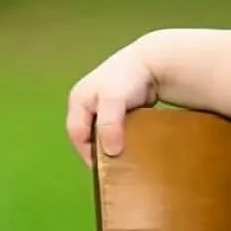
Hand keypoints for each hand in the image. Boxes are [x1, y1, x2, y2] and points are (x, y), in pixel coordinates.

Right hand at [65, 41, 159, 165]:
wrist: (153, 63)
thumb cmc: (128, 77)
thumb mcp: (113, 100)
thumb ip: (108, 124)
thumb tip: (110, 151)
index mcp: (78, 101)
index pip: (77, 135)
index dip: (88, 151)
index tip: (106, 167)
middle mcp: (86, 105)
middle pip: (88, 135)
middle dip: (100, 150)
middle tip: (117, 164)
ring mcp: (101, 107)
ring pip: (101, 134)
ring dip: (112, 145)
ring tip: (126, 156)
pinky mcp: (117, 110)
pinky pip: (114, 130)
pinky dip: (122, 138)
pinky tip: (133, 144)